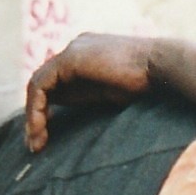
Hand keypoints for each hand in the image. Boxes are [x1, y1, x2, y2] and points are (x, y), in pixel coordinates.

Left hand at [25, 32, 152, 151]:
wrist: (162, 69)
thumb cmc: (144, 85)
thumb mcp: (104, 94)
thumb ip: (82, 97)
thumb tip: (58, 118)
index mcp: (84, 56)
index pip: (53, 83)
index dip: (43, 111)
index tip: (43, 138)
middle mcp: (75, 49)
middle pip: (42, 84)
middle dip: (35, 116)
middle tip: (35, 145)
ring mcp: (72, 51)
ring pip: (38, 86)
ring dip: (34, 117)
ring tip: (37, 143)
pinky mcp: (70, 58)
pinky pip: (41, 86)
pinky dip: (36, 110)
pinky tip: (40, 129)